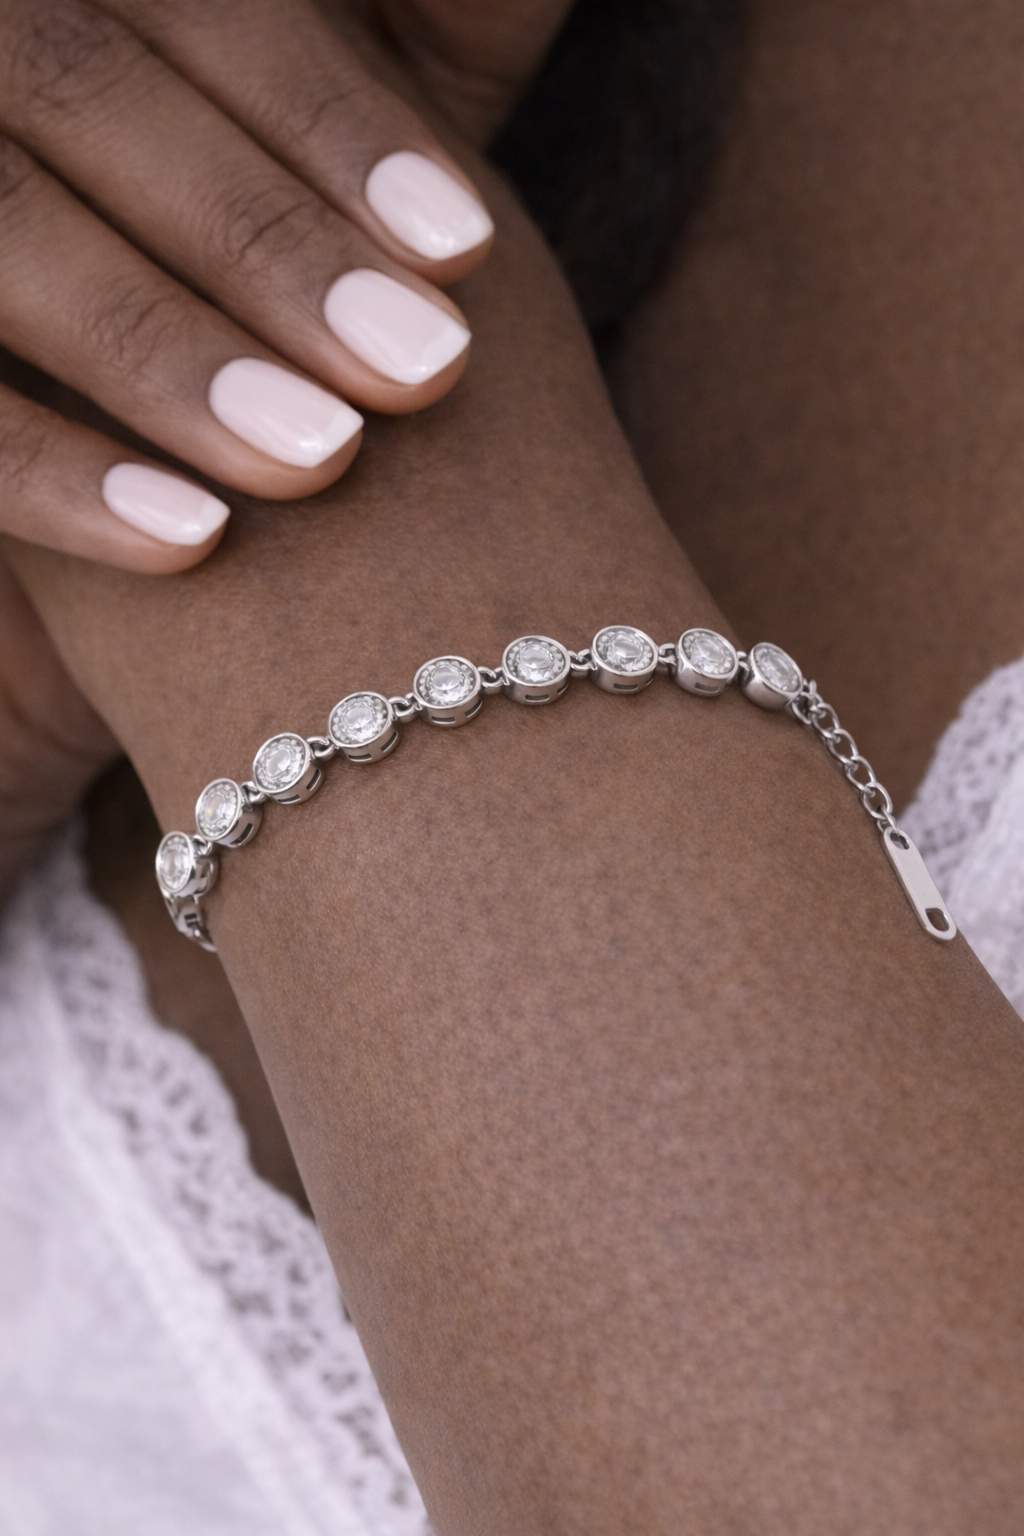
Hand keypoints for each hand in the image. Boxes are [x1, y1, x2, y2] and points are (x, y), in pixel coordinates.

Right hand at [0, 0, 495, 574]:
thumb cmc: (258, 230)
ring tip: (322, 459)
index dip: (326, 116)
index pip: (192, 2)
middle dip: (259, 236)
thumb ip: (399, 25)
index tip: (466, 246)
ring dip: (160, 351)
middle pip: (79, 96)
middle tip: (421, 369)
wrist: (118, 377)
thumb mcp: (344, 81)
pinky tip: (191, 545)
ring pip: (1, 230)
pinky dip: (47, 476)